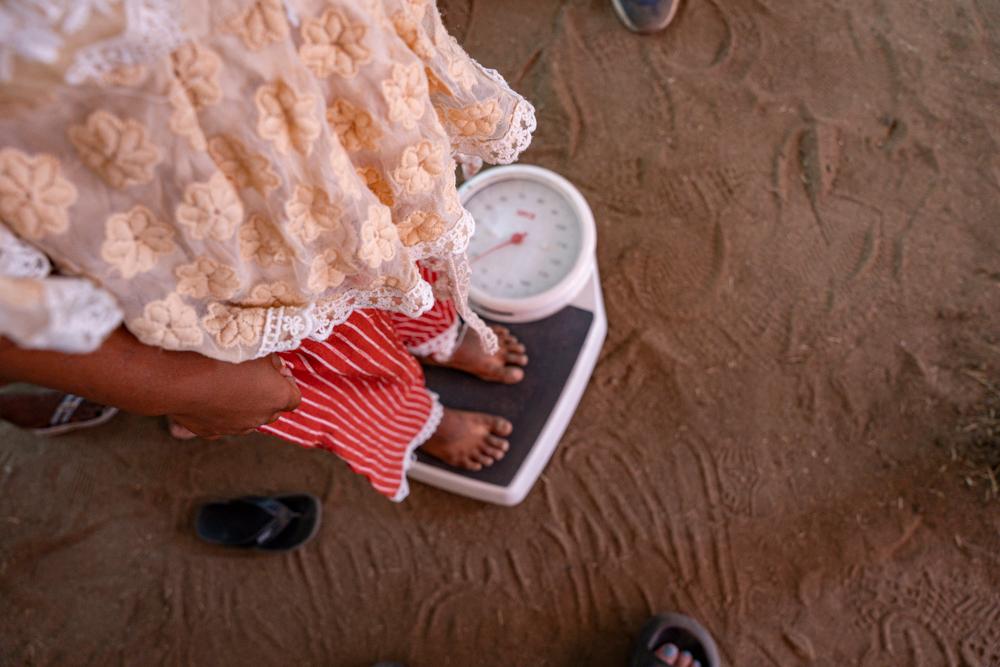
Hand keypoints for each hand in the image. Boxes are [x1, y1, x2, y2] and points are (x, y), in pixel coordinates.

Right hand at [167, 354, 300, 438]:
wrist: (182, 378)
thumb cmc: (223, 358)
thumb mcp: (256, 348)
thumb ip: (271, 361)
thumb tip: (274, 366)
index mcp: (278, 397)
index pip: (294, 397)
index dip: (287, 384)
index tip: (276, 371)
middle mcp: (261, 418)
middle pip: (272, 410)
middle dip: (267, 395)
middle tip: (253, 376)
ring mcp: (236, 428)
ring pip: (248, 418)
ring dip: (245, 405)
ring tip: (229, 384)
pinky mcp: (212, 432)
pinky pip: (224, 423)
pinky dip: (221, 413)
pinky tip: (210, 396)